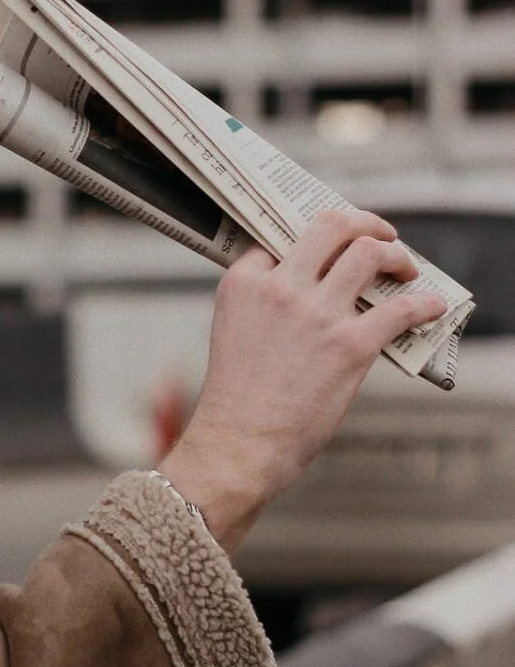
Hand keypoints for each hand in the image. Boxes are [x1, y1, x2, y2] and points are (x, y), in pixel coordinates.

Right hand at [160, 208, 445, 549]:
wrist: (241, 443)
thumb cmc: (238, 400)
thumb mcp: (234, 333)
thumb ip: (264, 305)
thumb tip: (311, 294)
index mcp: (245, 283)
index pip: (282, 238)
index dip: (312, 240)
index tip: (330, 247)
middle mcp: (281, 288)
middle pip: (333, 226)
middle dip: (365, 223)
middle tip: (379, 233)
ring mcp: (317, 314)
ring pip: (369, 253)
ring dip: (396, 254)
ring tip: (404, 267)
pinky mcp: (350, 345)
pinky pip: (401, 309)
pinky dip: (424, 304)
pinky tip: (432, 307)